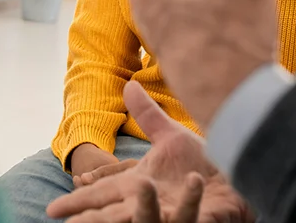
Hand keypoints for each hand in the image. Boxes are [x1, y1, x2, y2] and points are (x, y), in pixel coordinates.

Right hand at [47, 81, 253, 221]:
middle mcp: (154, 204)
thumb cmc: (203, 164)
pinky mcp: (201, 220)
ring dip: (145, 208)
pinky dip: (193, 202)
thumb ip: (148, 115)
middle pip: (116, 216)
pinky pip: (195, 216)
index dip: (81, 198)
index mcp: (141, 185)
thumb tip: (127, 85)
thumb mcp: (171, 137)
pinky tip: (195, 183)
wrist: (240, 178)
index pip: (104, 192)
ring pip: (151, 219)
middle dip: (93, 221)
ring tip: (141, 188)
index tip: (56, 206)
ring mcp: (176, 216)